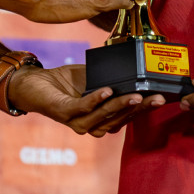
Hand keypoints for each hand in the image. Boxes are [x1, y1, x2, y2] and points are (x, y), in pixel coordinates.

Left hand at [8, 64, 165, 136]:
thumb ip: (112, 78)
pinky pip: (82, 108)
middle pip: (120, 119)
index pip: (127, 116)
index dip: (144, 108)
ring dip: (120, 106)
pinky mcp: (63, 112)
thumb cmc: (65, 81)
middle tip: (156, 98)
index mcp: (101, 118)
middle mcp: (91, 125)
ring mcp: (77, 121)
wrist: (33, 82)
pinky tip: (106, 90)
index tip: (161, 97)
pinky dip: (95, 100)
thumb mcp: (94, 77)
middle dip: (139, 109)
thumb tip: (134, 68)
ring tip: (136, 96)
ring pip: (103, 117)